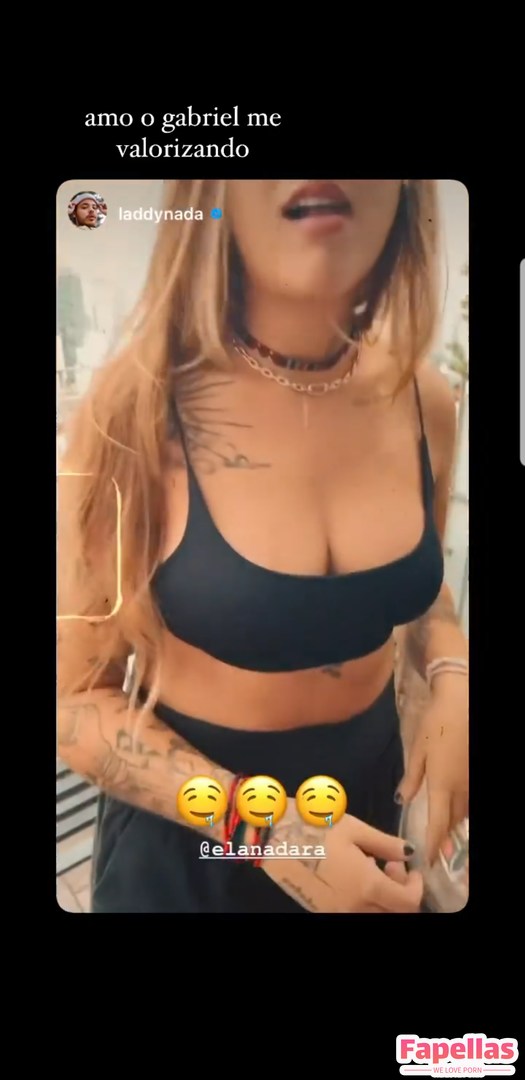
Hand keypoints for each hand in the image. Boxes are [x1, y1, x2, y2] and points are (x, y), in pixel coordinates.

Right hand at [263, 807, 423, 912]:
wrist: (271, 838)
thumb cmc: (314, 826)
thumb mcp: (354, 829)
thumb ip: (385, 844)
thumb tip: (409, 853)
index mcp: (366, 887)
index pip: (408, 902)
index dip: (416, 886)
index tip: (409, 867)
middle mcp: (353, 907)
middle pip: (393, 913)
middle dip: (401, 892)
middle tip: (390, 864)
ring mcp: (335, 912)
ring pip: (373, 914)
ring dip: (382, 897)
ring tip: (370, 866)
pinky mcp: (321, 910)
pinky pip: (354, 912)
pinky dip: (363, 899)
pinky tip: (352, 874)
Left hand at [397, 675, 467, 864]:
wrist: (462, 703)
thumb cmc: (436, 724)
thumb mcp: (418, 750)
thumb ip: (412, 778)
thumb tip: (403, 800)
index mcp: (442, 784)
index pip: (437, 823)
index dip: (432, 844)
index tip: (428, 860)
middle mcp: (460, 788)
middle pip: (453, 821)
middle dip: (444, 839)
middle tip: (437, 856)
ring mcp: (472, 782)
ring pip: (464, 811)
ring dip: (454, 825)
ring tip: (446, 839)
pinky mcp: (477, 774)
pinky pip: (470, 799)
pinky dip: (463, 810)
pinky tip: (458, 812)